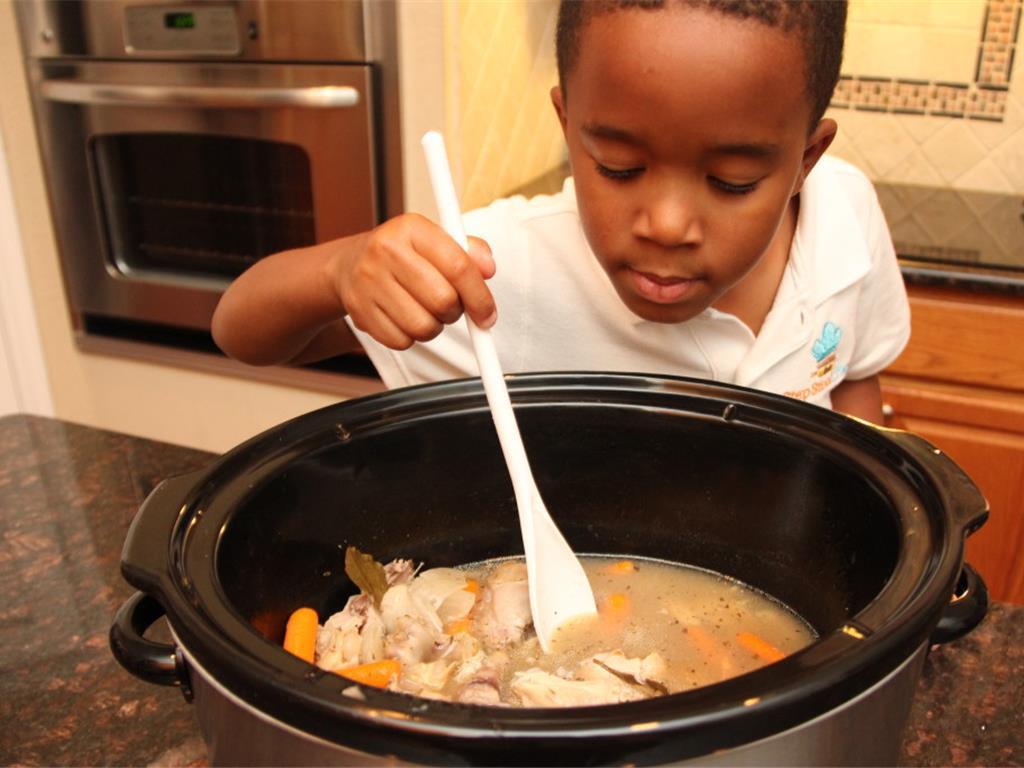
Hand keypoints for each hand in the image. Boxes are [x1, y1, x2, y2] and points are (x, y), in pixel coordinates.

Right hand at [330, 213, 496, 349]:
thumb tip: (488, 268)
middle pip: (443, 300)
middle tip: (450, 307)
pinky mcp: (359, 310)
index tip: (487, 314)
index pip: (458, 266)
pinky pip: (401, 341)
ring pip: (423, 326)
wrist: (350, 264)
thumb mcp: (434, 240)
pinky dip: (411, 337)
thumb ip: (468, 252)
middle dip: (455, 312)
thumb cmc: (402, 254)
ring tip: (425, 310)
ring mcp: (368, 281)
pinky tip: (405, 318)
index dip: (480, 296)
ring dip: (434, 326)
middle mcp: (385, 250)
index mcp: (411, 227)